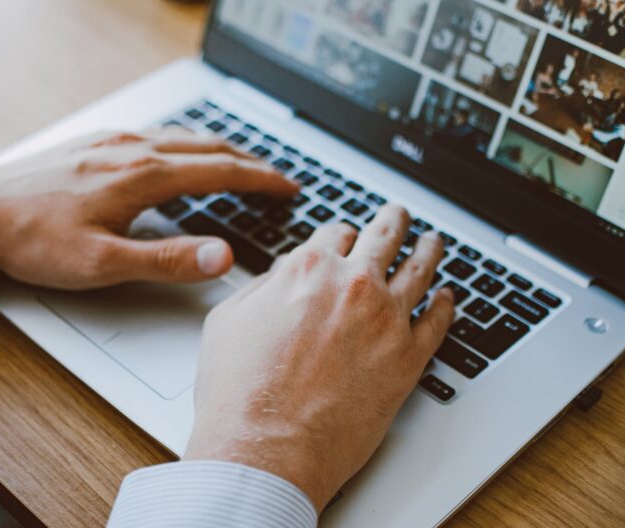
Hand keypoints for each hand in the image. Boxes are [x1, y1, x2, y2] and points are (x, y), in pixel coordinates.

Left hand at [0, 129, 297, 288]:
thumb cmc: (33, 239)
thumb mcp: (102, 264)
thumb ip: (167, 260)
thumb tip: (222, 256)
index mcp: (143, 177)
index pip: (221, 172)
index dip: (262, 181)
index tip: (289, 188)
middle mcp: (133, 149)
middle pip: (210, 149)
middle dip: (251, 164)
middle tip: (279, 180)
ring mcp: (114, 141)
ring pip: (185, 138)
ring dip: (222, 152)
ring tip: (243, 168)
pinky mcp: (97, 142)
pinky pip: (159, 136)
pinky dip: (190, 146)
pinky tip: (184, 157)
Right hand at [184, 205, 454, 510]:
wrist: (265, 449)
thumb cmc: (239, 392)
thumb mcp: (229, 320)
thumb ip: (263, 287)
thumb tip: (283, 276)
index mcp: (308, 269)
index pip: (334, 232)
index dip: (339, 234)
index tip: (345, 239)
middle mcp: (352, 284)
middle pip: (384, 236)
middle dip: (392, 221)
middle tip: (398, 216)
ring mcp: (386, 319)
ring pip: (420, 269)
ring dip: (428, 250)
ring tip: (433, 243)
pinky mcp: (409, 358)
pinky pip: (439, 320)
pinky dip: (447, 304)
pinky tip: (447, 298)